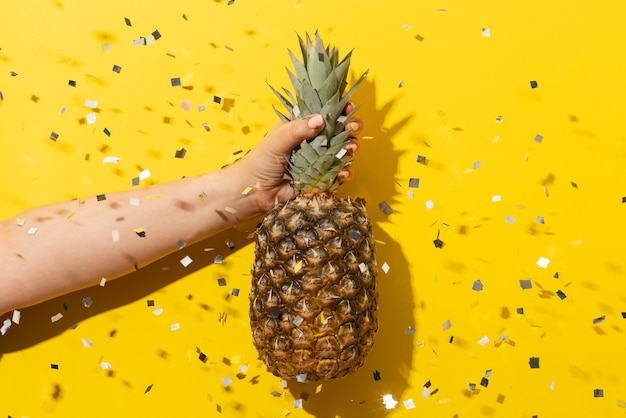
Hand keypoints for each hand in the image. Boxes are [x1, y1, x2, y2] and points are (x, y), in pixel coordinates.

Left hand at [236, 103, 362, 213]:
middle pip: (339, 129)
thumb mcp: (277, 141)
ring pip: (343, 150)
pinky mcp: (321, 177)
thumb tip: (321, 119)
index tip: (348, 108)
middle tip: (352, 129)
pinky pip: (339, 173)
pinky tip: (342, 173)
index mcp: (300, 125)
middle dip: (350, 128)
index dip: (338, 108)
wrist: (254, 193)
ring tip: (350, 150)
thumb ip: (297, 129)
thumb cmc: (260, 162)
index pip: (323, 111)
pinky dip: (345, 172)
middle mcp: (312, 140)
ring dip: (351, 149)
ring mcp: (318, 159)